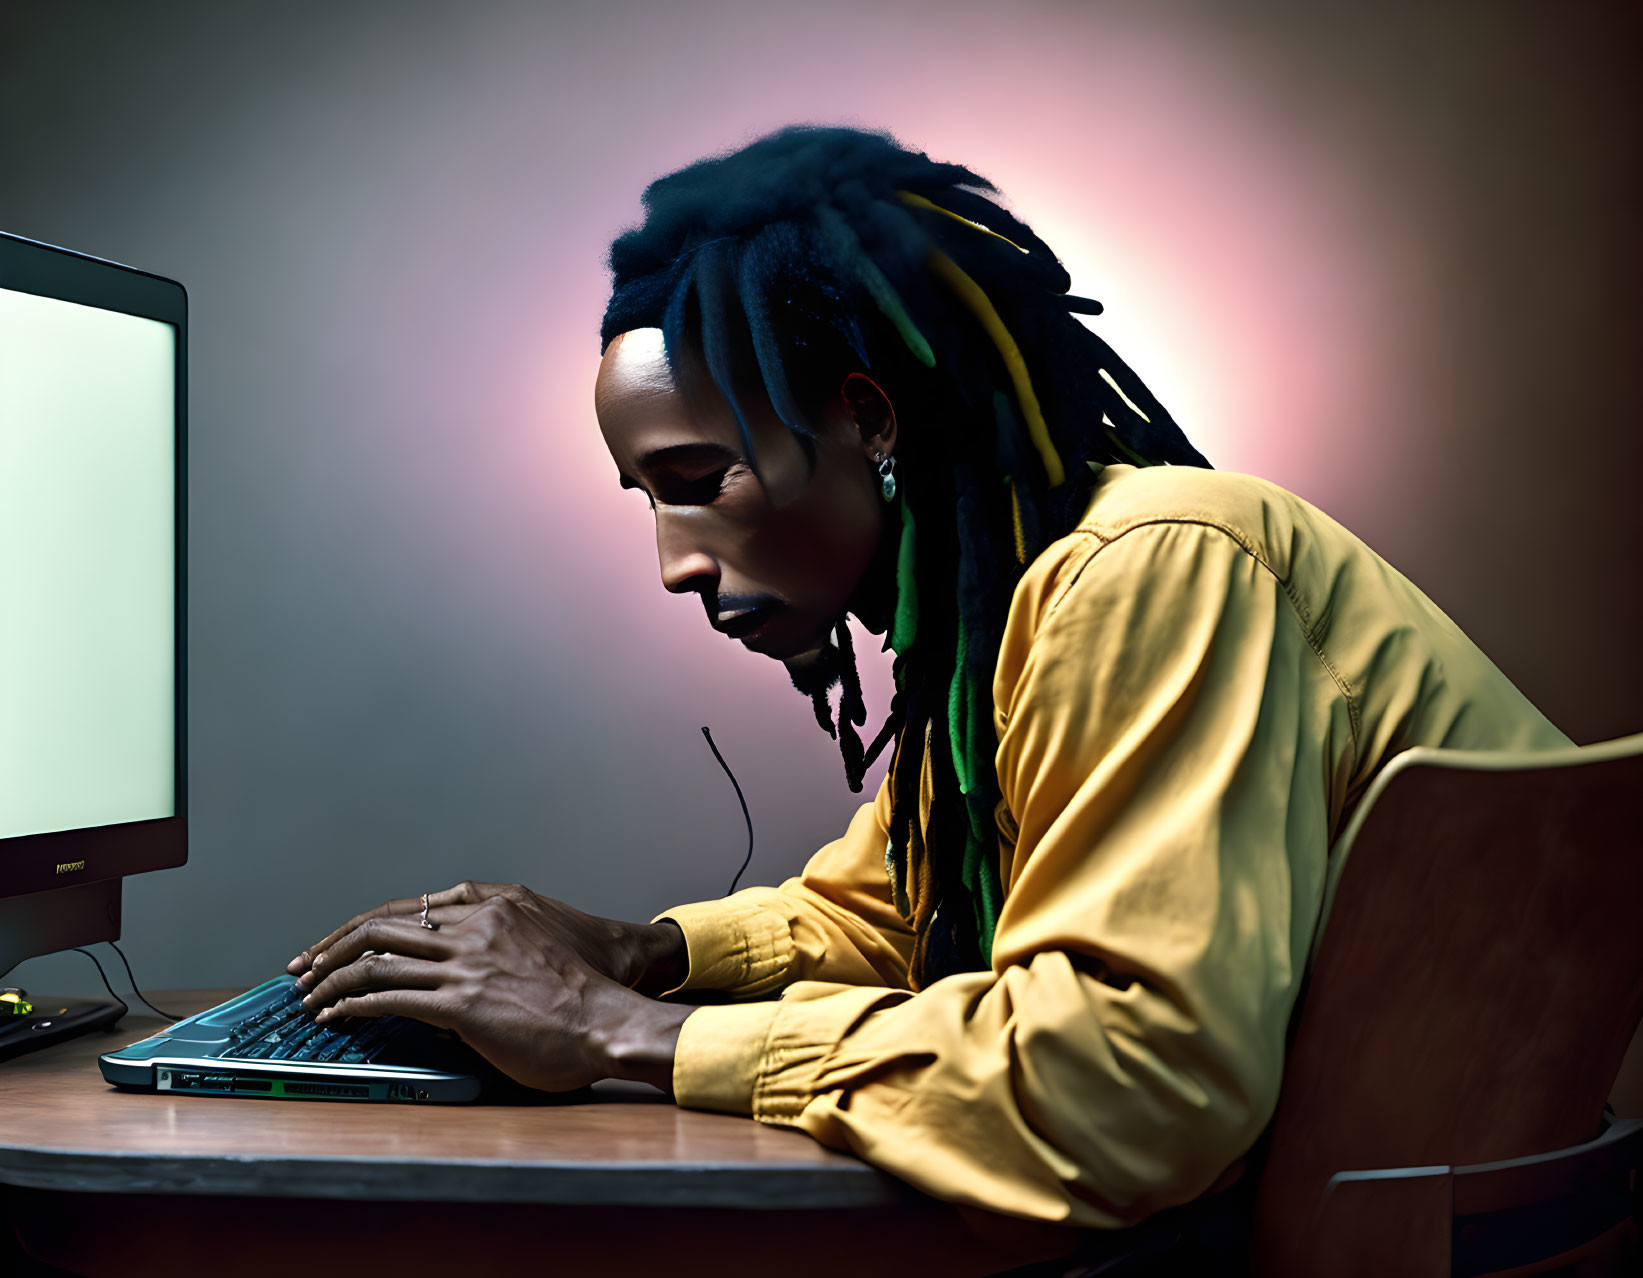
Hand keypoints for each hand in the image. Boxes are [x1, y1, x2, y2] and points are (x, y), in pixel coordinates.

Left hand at [287, 883, 691, 1092]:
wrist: (609, 1020)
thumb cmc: (588, 990)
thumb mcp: (548, 942)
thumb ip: (502, 944)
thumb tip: (463, 971)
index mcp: (496, 905)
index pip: (412, 907)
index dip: (366, 925)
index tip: (340, 942)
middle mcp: (477, 925)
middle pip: (382, 925)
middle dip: (332, 947)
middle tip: (304, 967)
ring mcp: (467, 962)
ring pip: (376, 959)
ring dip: (331, 978)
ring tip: (308, 997)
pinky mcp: (462, 1003)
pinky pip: (388, 999)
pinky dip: (350, 1006)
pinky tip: (334, 1016)